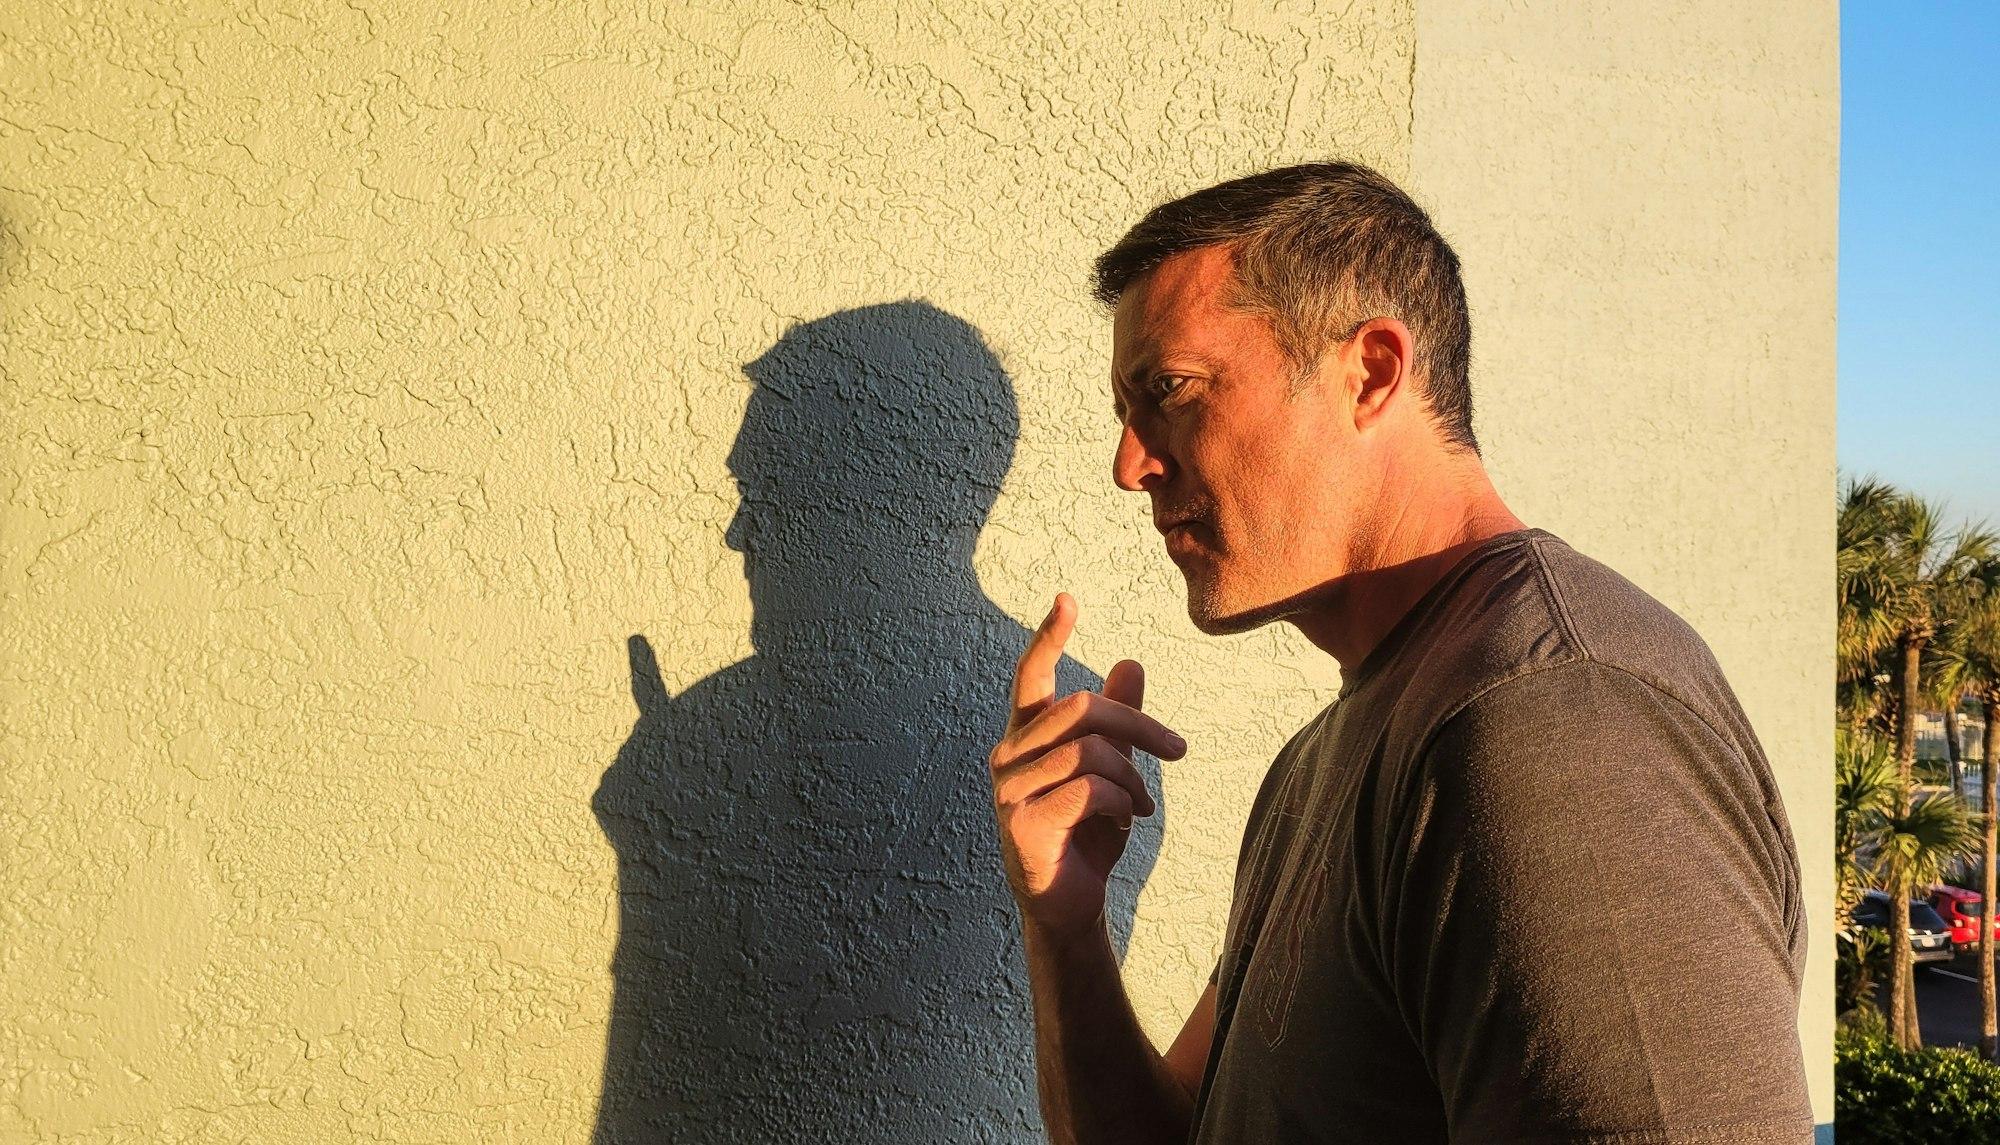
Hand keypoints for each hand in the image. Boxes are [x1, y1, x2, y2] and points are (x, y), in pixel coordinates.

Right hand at [989, 592, 1184, 940]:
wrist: (1070, 904)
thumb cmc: (1084, 834)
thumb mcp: (1110, 771)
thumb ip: (1116, 722)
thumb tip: (1131, 663)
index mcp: (1025, 738)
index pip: (1031, 676)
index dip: (1047, 636)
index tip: (1067, 598)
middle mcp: (1008, 756)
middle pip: (1082, 710)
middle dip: (1139, 726)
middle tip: (1178, 749)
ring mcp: (1009, 791)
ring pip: (1091, 751)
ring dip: (1134, 779)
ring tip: (1142, 806)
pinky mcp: (1022, 823)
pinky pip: (1088, 789)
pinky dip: (1121, 802)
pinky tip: (1123, 823)